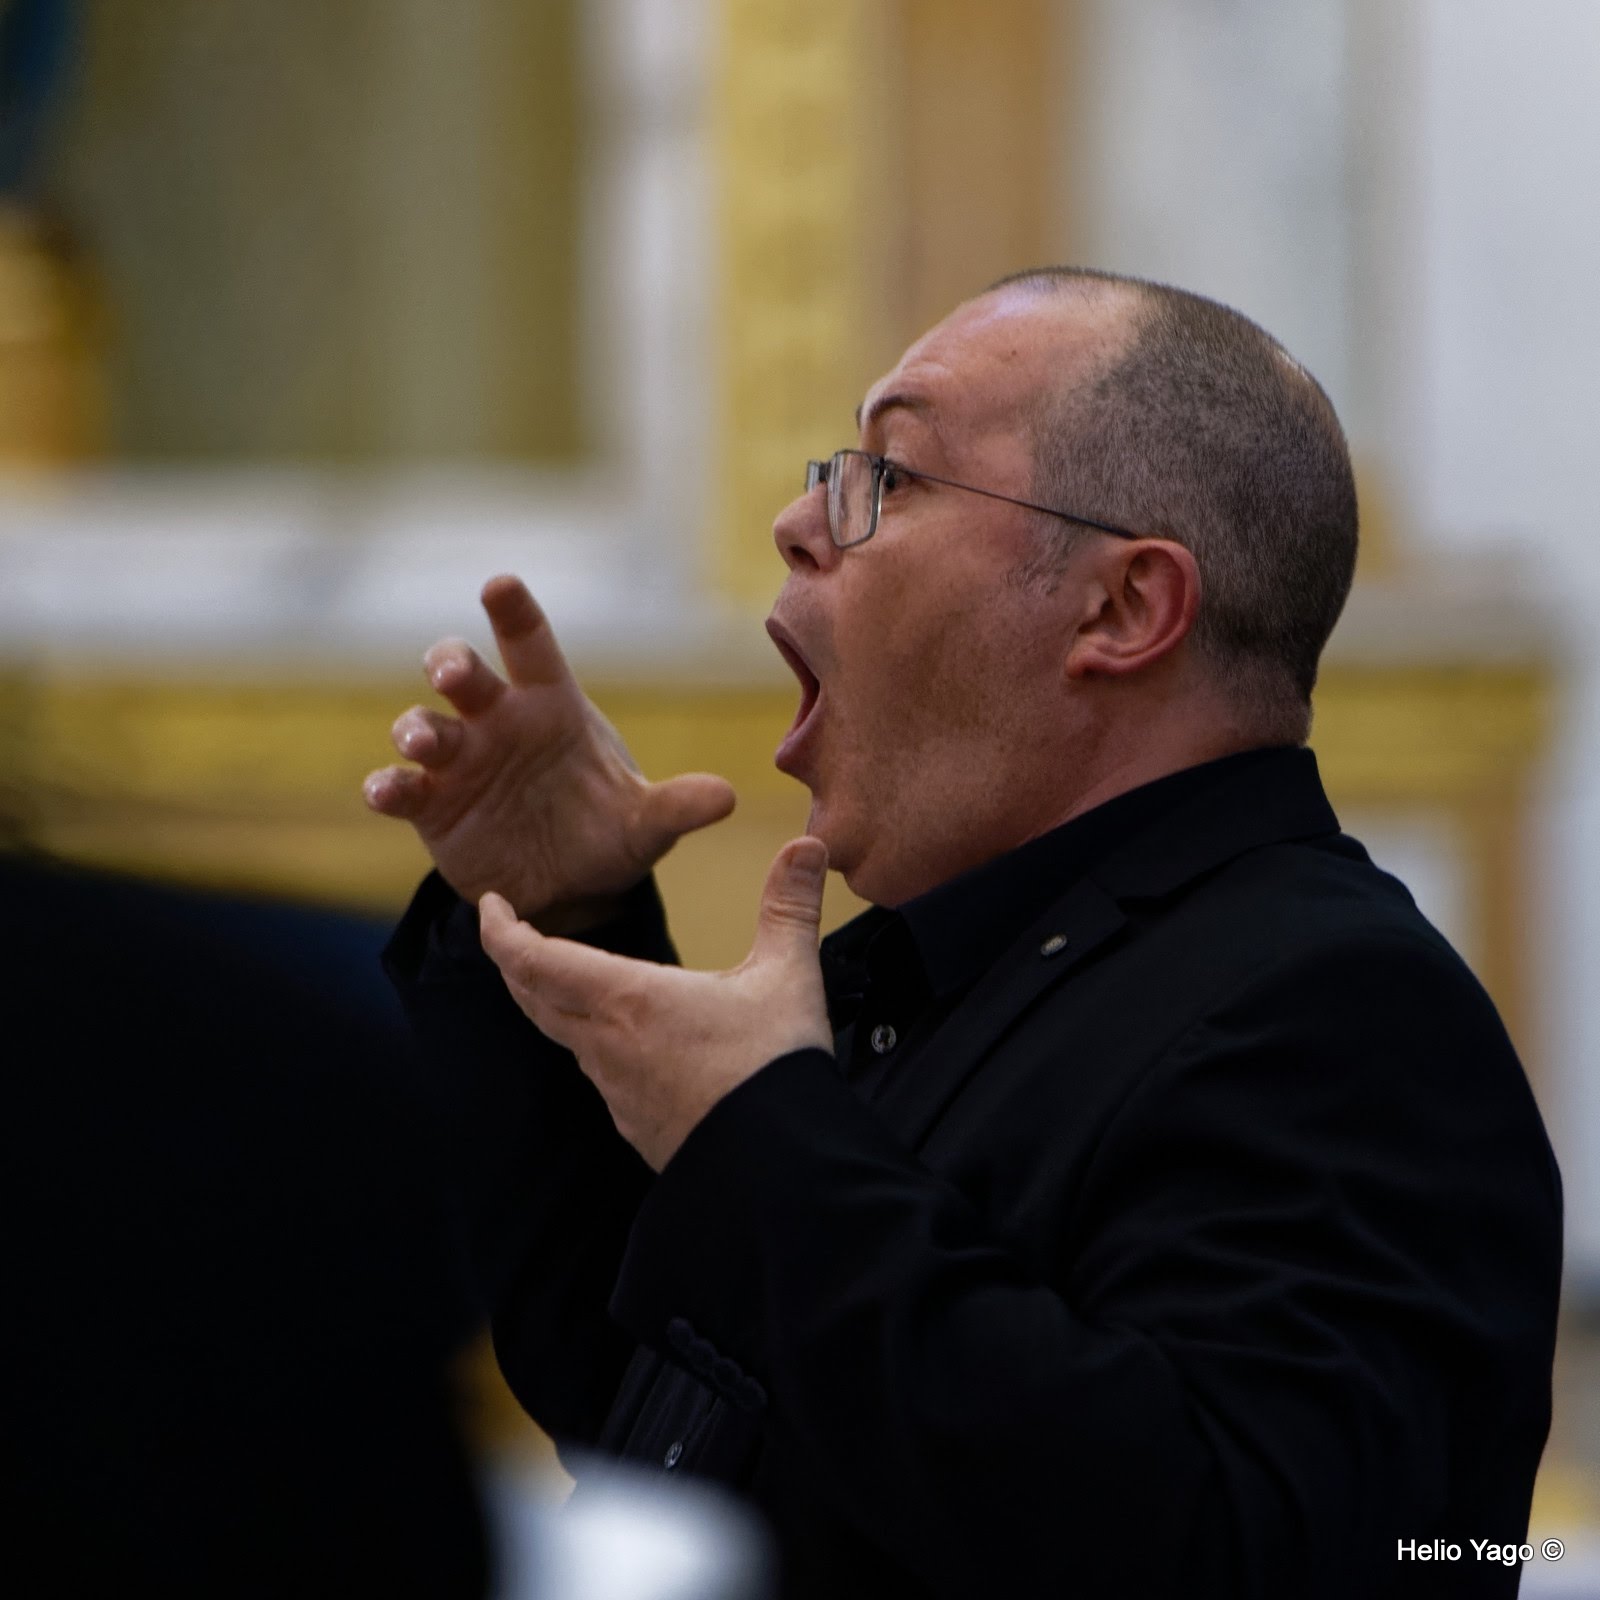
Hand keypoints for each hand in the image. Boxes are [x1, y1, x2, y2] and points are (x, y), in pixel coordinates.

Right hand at [364, 575, 735, 926]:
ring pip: (422, 725)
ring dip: (416, 726)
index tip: (499, 585)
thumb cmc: (607, 833)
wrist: (570, 887)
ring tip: (422, 741)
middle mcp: (498, 722)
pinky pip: (401, 788)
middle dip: (452, 662)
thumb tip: (727, 797)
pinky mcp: (431, 807)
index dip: (515, 614)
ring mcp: (458, 762)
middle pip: (464, 674)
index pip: (531, 646)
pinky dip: (389, 786)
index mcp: (552, 707)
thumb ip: (677, 807)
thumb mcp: (646, 826)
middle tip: (454, 671)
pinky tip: (386, 791)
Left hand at [479, 837, 832, 1170]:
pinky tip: (628, 1042)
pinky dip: (597, 1045)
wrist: (780, 1171)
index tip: (487, 905)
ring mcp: (618, 1093)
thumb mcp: (789, 975)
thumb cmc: (776, 1069)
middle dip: (518, 963)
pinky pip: (602, 1076)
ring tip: (572, 978)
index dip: (501, 932)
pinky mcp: (638, 1127)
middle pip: (536, 999)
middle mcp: (608, 1047)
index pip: (535, 961)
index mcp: (629, 1001)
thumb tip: (808, 842)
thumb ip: (790, 905)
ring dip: (558, 1004)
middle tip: (513, 935)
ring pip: (568, 1038)